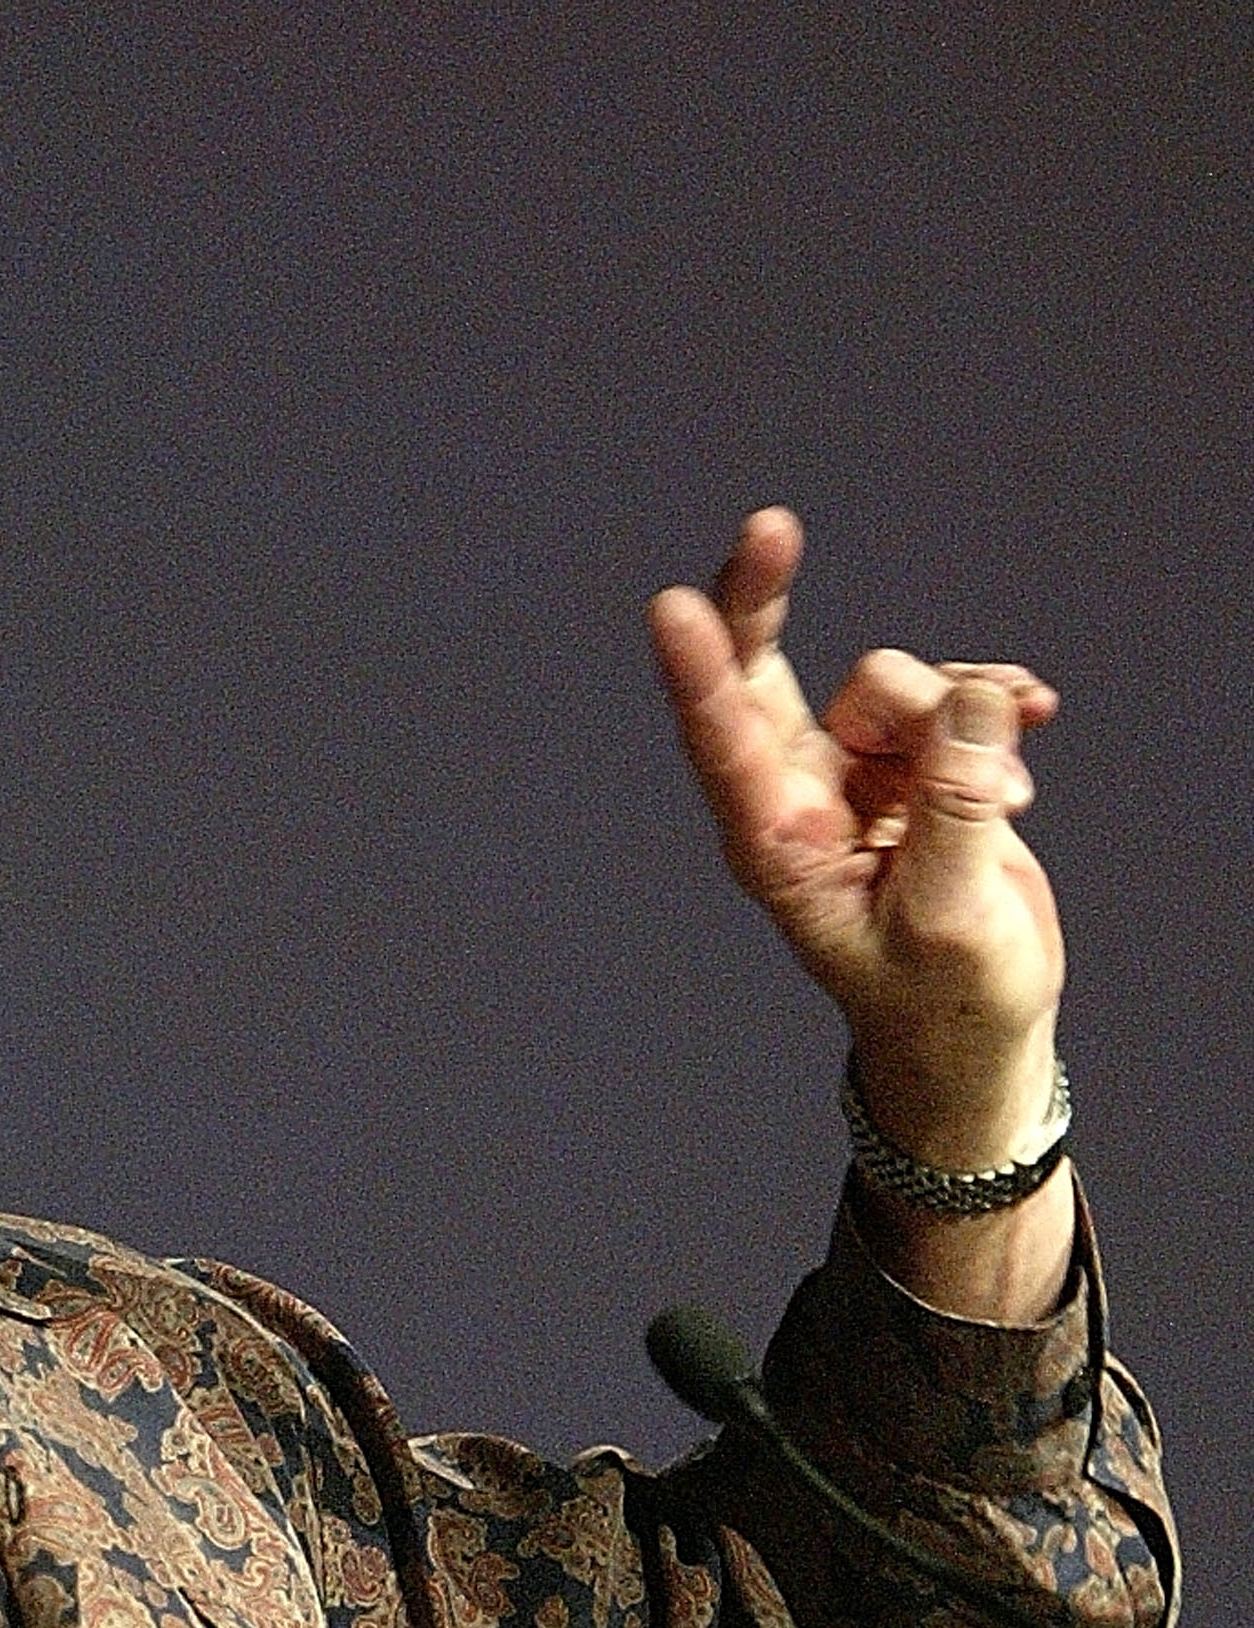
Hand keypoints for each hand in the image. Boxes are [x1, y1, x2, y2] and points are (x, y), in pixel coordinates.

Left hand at [648, 507, 1062, 1168]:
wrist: (980, 1026)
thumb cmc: (942, 997)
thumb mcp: (948, 916)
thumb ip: (957, 808)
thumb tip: (973, 704)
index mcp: (776, 846)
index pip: (725, 743)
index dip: (700, 672)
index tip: (669, 608)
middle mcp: (799, 796)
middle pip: (761, 671)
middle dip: (763, 598)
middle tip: (770, 525)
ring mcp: (854, 772)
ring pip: (895, 682)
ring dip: (960, 716)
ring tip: (1004, 802)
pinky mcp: (914, 762)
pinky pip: (953, 691)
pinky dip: (997, 700)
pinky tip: (1034, 718)